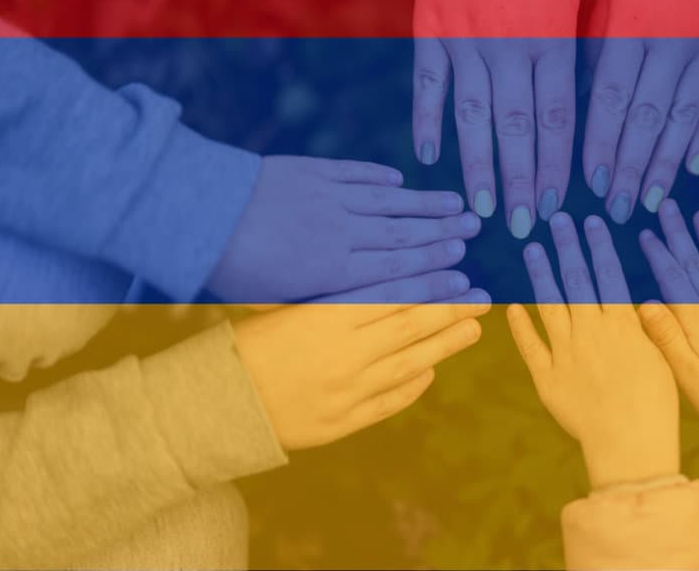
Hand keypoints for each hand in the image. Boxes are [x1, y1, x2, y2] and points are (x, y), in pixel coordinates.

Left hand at [207, 156, 480, 302]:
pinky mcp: (311, 171)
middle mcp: (340, 232)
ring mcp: (328, 197)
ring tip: (457, 204)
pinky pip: (355, 173)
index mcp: (333, 270)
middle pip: (403, 234)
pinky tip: (400, 180)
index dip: (433, 268)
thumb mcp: (276, 300)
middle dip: (443, 233)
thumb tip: (353, 313)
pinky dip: (380, 177)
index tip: (463, 269)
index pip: (396, 269)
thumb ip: (320, 301)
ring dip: (425, 204)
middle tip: (476, 232)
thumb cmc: (229, 269)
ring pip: (389, 202)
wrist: (197, 213)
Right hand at [233, 300, 490, 450]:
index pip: (393, 294)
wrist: (215, 406)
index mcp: (326, 316)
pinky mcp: (343, 422)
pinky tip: (431, 371)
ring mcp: (346, 391)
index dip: (431, 284)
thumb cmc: (245, 345)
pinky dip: (414, 385)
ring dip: (446, 345)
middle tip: (483, 299)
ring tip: (472, 330)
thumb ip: (335, 299)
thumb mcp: (286, 307)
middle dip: (452, 310)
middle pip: (412, 326)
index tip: (460, 275)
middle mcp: (343, 353)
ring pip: (410, 363)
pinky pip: (390, 401)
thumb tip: (385, 283)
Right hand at [413, 38, 575, 238]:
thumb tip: (592, 105)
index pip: (555, 119)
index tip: (551, 208)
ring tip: (480, 208)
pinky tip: (426, 158)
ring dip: (477, 166)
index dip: (554, 168)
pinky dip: (425, 121)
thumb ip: (578, 48)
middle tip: (520, 226)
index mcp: (552, 38)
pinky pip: (427, 81)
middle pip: (515, 127)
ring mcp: (466, 36)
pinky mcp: (431, 23)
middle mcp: (509, 44)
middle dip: (519, 182)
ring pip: (472, 114)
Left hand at [508, 213, 679, 489]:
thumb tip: (639, 297)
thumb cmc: (658, 404)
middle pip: (576, 281)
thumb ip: (647, 326)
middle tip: (556, 222)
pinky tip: (511, 306)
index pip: (607, 275)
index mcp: (622, 326)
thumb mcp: (663, 356)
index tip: (589, 222)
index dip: (597, 246)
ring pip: (550, 306)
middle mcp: (591, 333)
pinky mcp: (547, 379)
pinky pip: (530, 346)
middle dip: (567, 248)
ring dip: (541, 276)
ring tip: (532, 251)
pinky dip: (520, 326)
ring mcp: (566, 354)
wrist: (631, 445)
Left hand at [583, 38, 698, 224]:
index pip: (613, 97)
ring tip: (652, 201)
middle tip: (619, 208)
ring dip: (667, 165)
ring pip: (685, 117)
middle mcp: (674, 38)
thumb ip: (595, 51)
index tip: (595, 184)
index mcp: (632, 23)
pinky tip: (694, 170)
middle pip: (648, 117)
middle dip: (632, 168)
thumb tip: (574, 104)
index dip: (602, 145)